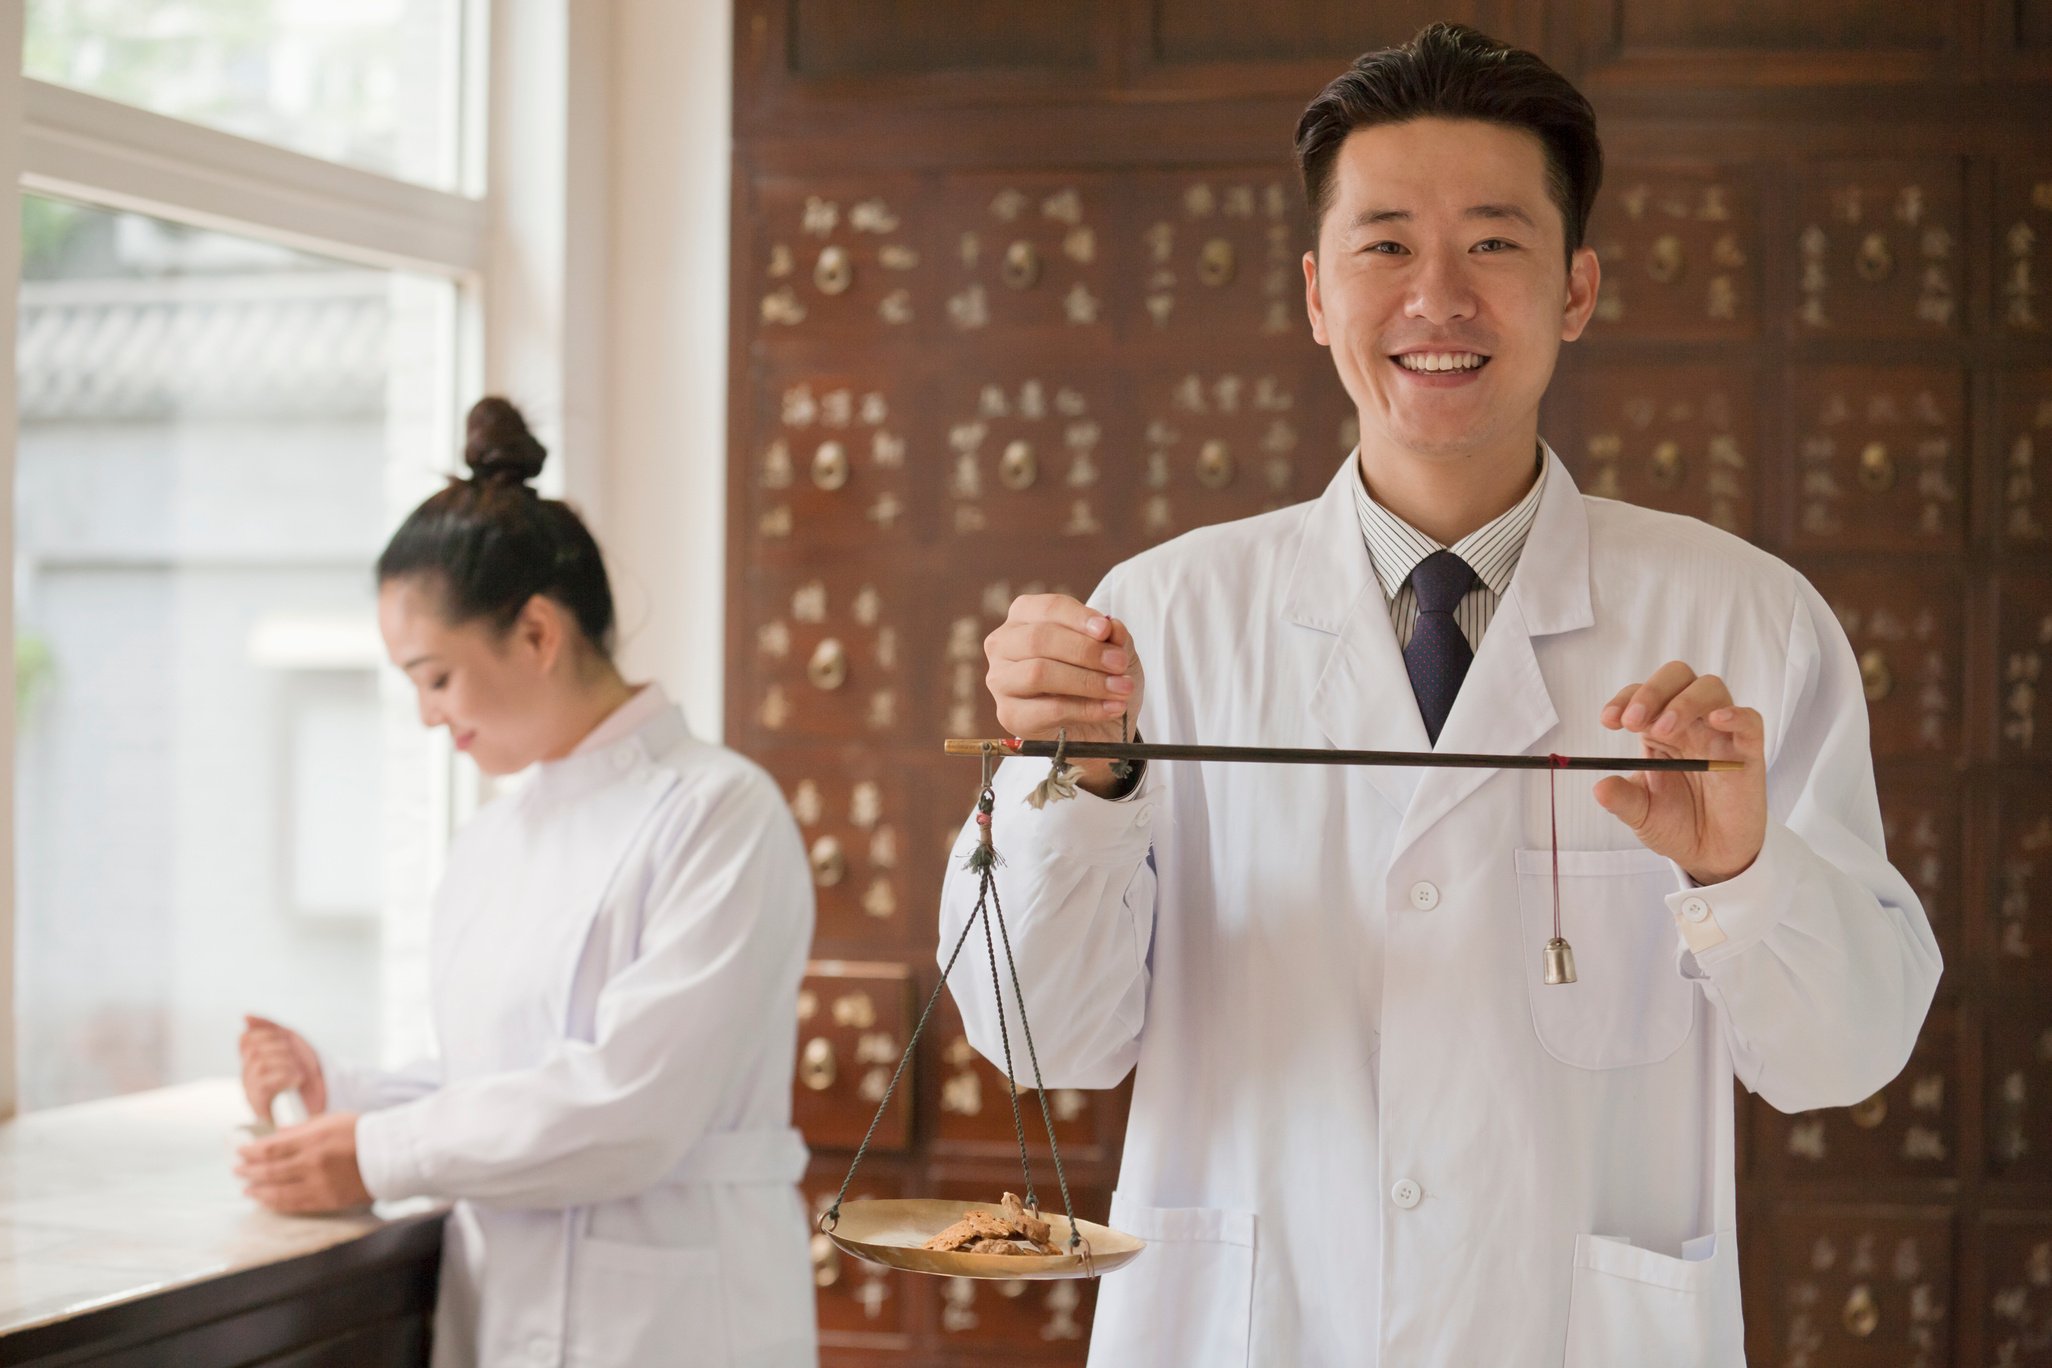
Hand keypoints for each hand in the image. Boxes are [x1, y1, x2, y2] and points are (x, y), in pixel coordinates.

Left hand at [235, 1112, 370, 1213]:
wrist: (390, 1156)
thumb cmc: (363, 1133)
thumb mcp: (331, 1120)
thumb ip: (303, 1129)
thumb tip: (278, 1135)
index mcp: (312, 1140)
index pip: (271, 1148)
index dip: (251, 1151)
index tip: (240, 1152)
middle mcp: (311, 1164)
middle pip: (270, 1170)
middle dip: (249, 1171)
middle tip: (237, 1170)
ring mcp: (318, 1184)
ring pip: (278, 1191)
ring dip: (258, 1190)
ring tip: (246, 1189)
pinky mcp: (326, 1200)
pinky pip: (294, 1205)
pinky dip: (276, 1203)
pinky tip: (266, 1201)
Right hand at [239, 1015, 326, 1120]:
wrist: (326, 1093)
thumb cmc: (307, 1067)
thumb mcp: (290, 1040)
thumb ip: (268, 1027)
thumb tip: (245, 1017)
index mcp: (252, 1060)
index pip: (245, 1039)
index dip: (268, 1035)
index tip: (287, 1042)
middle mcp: (247, 1076)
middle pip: (253, 1051)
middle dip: (281, 1050)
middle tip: (296, 1059)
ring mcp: (251, 1092)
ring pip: (259, 1065)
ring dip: (287, 1064)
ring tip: (299, 1072)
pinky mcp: (259, 1108)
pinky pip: (263, 1085)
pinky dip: (285, 1078)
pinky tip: (296, 1080)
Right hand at [984, 594, 1143, 797]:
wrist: (1099, 725)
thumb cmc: (1098, 676)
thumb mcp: (1114, 649)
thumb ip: (1113, 636)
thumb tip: (1112, 628)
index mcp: (1025, 616)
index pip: (1048, 608)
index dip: (1078, 618)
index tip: (1106, 630)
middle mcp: (1004, 644)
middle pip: (1038, 639)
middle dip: (1084, 651)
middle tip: (1119, 663)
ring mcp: (1001, 680)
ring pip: (1038, 673)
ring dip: (1086, 681)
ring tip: (1120, 688)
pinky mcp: (1009, 715)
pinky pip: (1048, 709)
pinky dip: (1086, 709)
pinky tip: (1111, 708)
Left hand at [1594, 661, 1767, 884]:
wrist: (1712, 855)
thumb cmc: (1678, 826)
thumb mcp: (1641, 815)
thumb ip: (1622, 800)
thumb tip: (1598, 788)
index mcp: (1660, 731)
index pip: (1642, 696)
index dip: (1624, 700)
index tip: (1608, 721)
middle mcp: (1690, 725)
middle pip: (1677, 678)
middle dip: (1652, 691)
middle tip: (1632, 721)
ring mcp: (1720, 735)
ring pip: (1710, 689)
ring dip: (1683, 702)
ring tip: (1663, 729)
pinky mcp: (1748, 752)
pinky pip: (1750, 721)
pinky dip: (1735, 714)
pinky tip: (1716, 719)